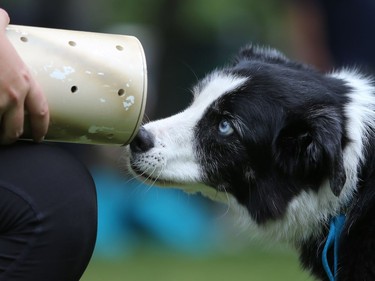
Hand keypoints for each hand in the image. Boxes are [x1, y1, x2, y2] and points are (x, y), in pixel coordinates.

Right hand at [0, 8, 48, 143]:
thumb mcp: (1, 34)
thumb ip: (4, 28)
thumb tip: (3, 17)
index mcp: (25, 81)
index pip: (41, 111)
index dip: (42, 127)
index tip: (40, 136)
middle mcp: (14, 95)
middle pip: (17, 128)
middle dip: (12, 136)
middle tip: (8, 139)